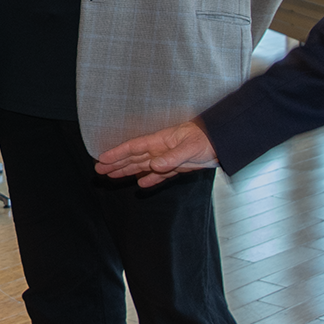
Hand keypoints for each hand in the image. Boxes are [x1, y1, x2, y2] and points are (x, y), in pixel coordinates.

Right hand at [94, 120, 217, 187]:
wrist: (223, 143)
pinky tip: (141, 184)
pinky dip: (150, 180)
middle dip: (116, 163)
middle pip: (133, 157)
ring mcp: (168, 158)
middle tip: (99, 170)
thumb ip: (172, 157)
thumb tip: (154, 166)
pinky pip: (159, 175)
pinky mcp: (178, 166)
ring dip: (127, 171)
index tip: (102, 159)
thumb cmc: (207, 139)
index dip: (117, 153)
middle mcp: (161, 149)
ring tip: (112, 176)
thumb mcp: (190, 147)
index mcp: (160, 141)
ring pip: (142, 166)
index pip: (134, 148)